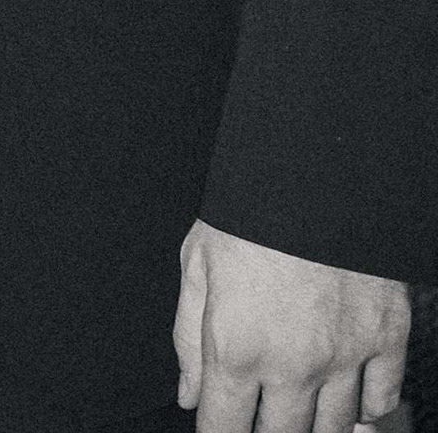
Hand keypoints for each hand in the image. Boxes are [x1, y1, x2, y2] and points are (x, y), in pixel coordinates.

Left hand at [175, 220, 408, 432]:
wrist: (314, 167)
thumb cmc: (250, 206)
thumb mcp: (197, 262)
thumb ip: (188, 336)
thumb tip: (189, 393)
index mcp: (237, 346)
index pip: (224, 429)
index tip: (220, 426)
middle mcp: (293, 363)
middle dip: (265, 431)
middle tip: (260, 409)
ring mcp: (345, 355)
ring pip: (332, 429)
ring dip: (313, 423)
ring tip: (298, 401)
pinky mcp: (386, 338)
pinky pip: (382, 400)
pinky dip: (365, 406)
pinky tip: (346, 391)